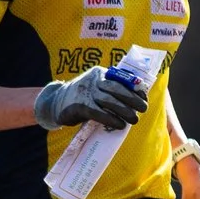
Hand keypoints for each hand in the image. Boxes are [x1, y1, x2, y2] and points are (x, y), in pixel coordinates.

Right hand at [34, 64, 148, 129]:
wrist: (55, 102)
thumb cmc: (81, 97)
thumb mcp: (95, 88)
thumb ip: (110, 91)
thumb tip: (136, 99)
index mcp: (100, 73)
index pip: (121, 79)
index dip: (134, 88)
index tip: (144, 97)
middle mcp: (93, 80)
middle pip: (117, 89)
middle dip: (132, 99)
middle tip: (144, 108)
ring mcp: (86, 92)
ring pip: (109, 101)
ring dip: (124, 110)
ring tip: (134, 119)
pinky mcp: (80, 105)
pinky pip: (99, 112)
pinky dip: (111, 119)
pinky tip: (119, 125)